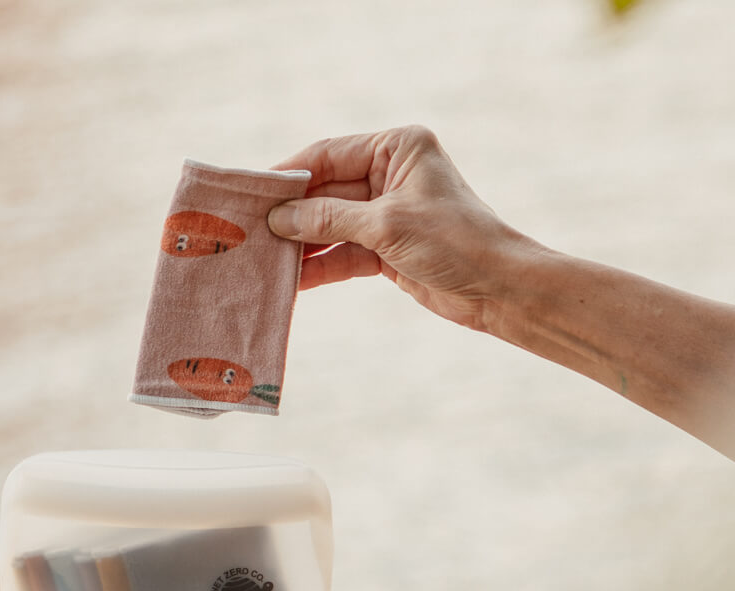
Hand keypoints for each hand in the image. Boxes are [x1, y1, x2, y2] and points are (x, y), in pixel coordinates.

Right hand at [268, 126, 537, 331]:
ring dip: (299, 246)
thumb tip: (278, 218)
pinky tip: (289, 281)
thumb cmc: (454, 242)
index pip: (327, 156)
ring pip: (328, 227)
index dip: (288, 176)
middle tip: (245, 232)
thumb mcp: (386, 225)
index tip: (250, 193)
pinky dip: (318, 268)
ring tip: (260, 260)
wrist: (498, 290)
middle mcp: (388, 175)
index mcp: (396, 148)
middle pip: (323, 193)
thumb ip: (329, 219)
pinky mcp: (384, 249)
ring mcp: (384, 213)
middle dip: (289, 216)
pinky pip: (341, 254)